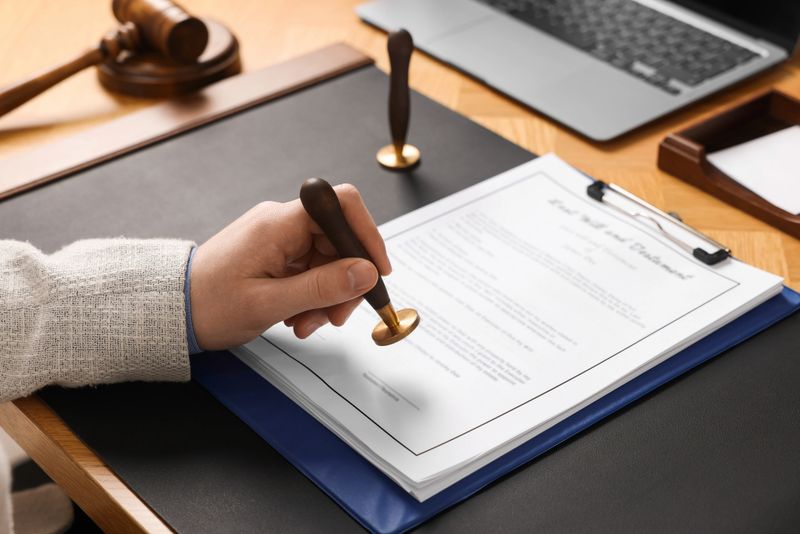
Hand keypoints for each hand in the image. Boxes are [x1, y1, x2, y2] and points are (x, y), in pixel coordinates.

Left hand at [189, 184, 390, 349]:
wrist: (172, 311)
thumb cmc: (208, 305)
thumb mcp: (270, 304)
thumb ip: (322, 288)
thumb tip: (366, 273)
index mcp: (278, 224)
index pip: (341, 205)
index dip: (366, 234)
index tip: (377, 270)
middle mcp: (280, 223)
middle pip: (338, 239)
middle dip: (346, 280)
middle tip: (338, 317)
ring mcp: (278, 237)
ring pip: (327, 259)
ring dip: (327, 295)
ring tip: (308, 324)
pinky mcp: (275, 253)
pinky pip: (310, 268)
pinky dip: (312, 295)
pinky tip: (297, 317)